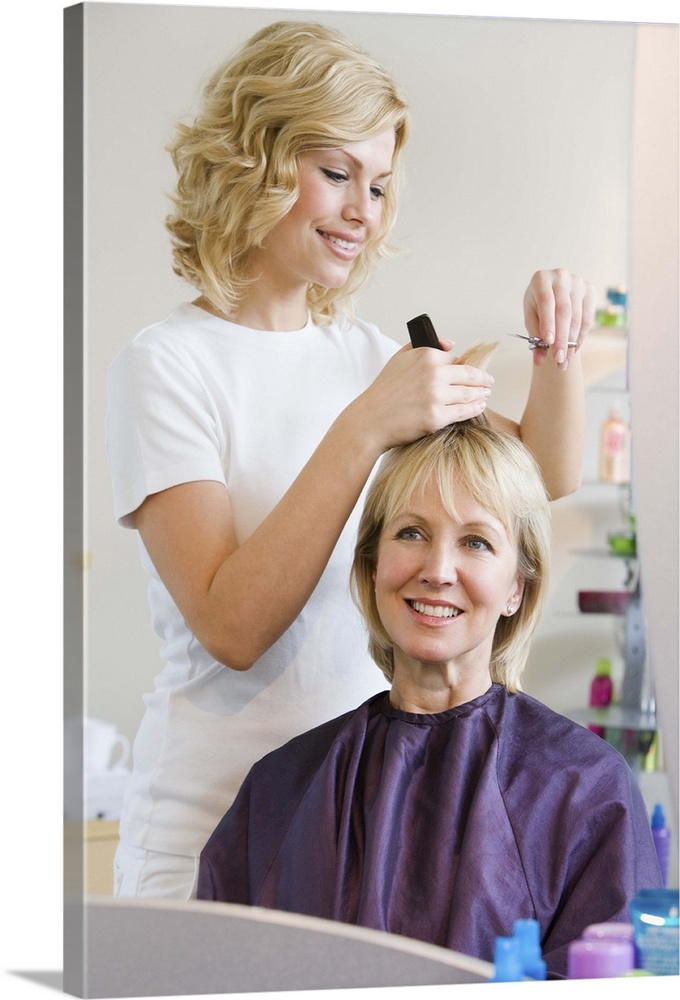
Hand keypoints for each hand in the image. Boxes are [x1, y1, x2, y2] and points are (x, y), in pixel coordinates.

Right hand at [356, 342, 493, 452]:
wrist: (370, 420)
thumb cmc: (384, 390)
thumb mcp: (400, 358)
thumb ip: (423, 345)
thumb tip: (451, 344)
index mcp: (426, 356)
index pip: (456, 359)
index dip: (465, 366)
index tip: (472, 372)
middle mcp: (433, 374)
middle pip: (470, 375)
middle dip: (483, 379)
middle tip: (489, 382)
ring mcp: (436, 397)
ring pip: (470, 394)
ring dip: (482, 394)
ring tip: (485, 394)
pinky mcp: (436, 418)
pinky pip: (464, 412)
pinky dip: (475, 408)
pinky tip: (479, 406)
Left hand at [523, 269, 595, 369]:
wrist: (553, 294)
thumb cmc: (538, 306)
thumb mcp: (531, 319)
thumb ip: (535, 338)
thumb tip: (539, 361)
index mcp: (541, 279)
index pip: (546, 302)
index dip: (548, 322)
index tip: (549, 342)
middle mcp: (561, 277)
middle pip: (564, 312)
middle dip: (561, 338)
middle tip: (558, 359)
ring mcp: (578, 282)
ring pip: (577, 317)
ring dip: (571, 342)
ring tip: (564, 360)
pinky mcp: (590, 290)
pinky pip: (587, 318)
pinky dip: (580, 337)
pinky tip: (574, 350)